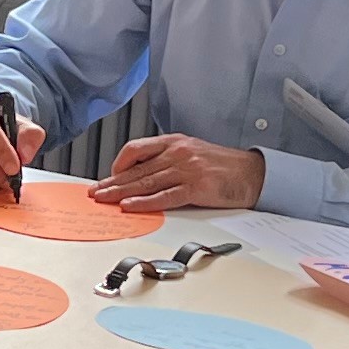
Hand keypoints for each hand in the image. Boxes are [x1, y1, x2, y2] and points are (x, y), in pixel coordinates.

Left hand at [94, 133, 265, 213]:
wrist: (253, 174)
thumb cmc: (223, 166)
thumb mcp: (192, 153)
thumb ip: (168, 160)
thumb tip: (142, 175)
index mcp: (174, 142)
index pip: (136, 149)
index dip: (118, 164)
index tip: (108, 177)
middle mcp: (178, 152)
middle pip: (136, 169)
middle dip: (112, 182)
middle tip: (95, 192)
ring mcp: (187, 169)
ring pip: (146, 182)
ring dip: (121, 193)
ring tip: (104, 200)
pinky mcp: (196, 187)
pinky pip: (164, 196)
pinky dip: (145, 202)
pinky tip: (130, 206)